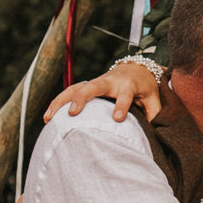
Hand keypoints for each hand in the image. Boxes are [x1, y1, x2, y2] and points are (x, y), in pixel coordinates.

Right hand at [41, 59, 164, 123]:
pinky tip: (47, 117)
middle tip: (73, 113)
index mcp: (129, 85)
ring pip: (76, 88)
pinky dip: (58, 102)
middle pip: (94, 86)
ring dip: (61, 101)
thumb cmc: (145, 88)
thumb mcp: (154, 98)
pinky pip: (70, 92)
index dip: (122, 105)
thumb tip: (155, 134)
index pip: (125, 94)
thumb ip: (154, 114)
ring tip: (49, 118)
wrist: (136, 68)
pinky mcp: (87, 86)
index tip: (117, 118)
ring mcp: (96, 82)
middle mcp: (110, 81)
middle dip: (82, 98)